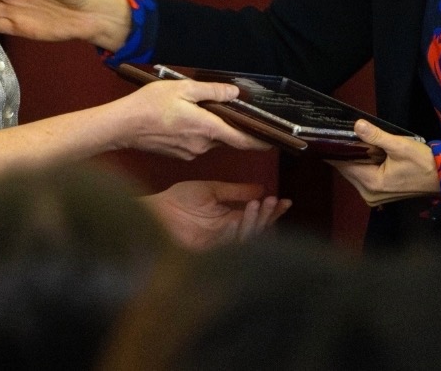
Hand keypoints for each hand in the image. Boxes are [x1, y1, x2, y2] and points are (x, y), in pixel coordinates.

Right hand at [115, 80, 270, 158]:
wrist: (122, 126)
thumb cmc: (149, 105)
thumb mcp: (182, 88)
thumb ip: (211, 91)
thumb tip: (234, 94)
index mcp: (206, 128)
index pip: (242, 140)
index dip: (259, 141)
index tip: (273, 140)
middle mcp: (201, 145)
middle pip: (225, 137)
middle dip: (227, 125)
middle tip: (221, 106)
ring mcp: (189, 152)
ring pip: (209, 139)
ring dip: (209, 127)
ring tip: (192, 108)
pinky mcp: (178, 154)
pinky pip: (195, 143)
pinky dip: (195, 132)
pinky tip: (180, 119)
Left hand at [142, 180, 290, 249]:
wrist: (155, 212)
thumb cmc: (178, 200)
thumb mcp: (210, 190)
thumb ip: (234, 191)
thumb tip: (260, 189)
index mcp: (229, 217)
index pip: (256, 216)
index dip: (272, 211)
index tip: (285, 201)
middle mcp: (229, 232)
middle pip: (256, 228)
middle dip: (267, 216)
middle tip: (274, 201)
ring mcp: (220, 243)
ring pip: (247, 238)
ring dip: (255, 222)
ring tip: (259, 205)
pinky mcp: (210, 252)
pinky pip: (230, 245)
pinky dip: (238, 231)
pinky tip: (241, 217)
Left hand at [328, 119, 438, 207]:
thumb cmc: (423, 162)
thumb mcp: (399, 146)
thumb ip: (376, 136)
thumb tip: (357, 125)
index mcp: (371, 183)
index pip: (343, 165)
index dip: (336, 150)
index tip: (328, 136)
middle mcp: (368, 194)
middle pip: (347, 170)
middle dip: (346, 153)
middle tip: (342, 133)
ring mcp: (374, 197)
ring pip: (355, 174)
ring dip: (355, 159)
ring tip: (355, 140)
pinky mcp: (380, 195)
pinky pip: (364, 178)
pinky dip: (363, 166)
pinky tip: (366, 153)